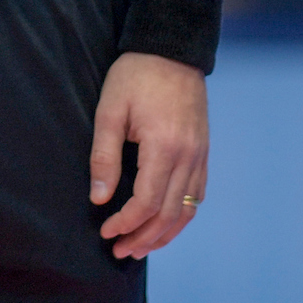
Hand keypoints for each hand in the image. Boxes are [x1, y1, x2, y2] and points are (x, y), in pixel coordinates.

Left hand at [91, 51, 208, 259]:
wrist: (171, 50)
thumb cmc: (134, 77)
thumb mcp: (109, 111)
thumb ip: (105, 156)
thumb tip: (99, 198)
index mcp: (164, 147)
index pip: (146, 202)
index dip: (125, 223)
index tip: (105, 232)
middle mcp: (189, 157)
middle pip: (168, 214)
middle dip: (143, 238)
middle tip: (119, 251)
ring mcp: (200, 156)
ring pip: (186, 210)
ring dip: (164, 234)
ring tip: (140, 248)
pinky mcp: (203, 152)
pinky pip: (196, 195)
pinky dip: (181, 216)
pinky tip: (164, 224)